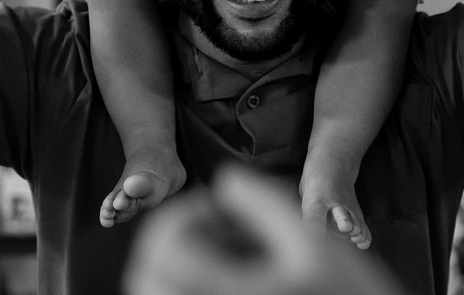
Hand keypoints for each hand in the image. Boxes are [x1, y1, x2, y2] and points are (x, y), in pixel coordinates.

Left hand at [125, 166, 399, 294]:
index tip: (222, 206)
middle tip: (218, 228)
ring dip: (178, 265)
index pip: (165, 245)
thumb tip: (225, 180)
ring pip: (156, 293)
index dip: (187, 212)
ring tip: (227, 252)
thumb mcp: (316, 243)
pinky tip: (232, 277)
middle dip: (174, 240)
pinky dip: (185, 286)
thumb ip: (265, 203)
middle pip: (148, 275)